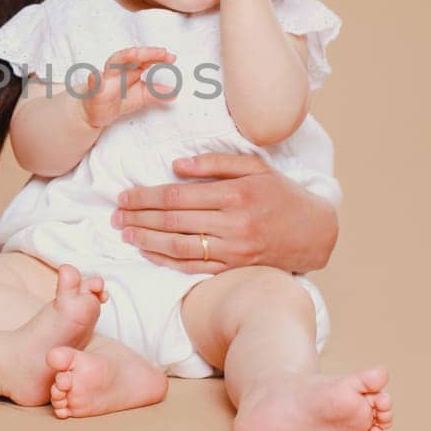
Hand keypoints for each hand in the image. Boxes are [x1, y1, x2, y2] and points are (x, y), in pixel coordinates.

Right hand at [78, 46, 176, 129]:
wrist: (97, 112)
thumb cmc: (118, 99)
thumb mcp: (141, 97)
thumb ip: (157, 93)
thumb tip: (175, 92)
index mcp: (129, 70)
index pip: (145, 59)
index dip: (158, 57)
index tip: (172, 57)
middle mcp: (118, 70)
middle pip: (130, 56)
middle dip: (145, 53)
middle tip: (162, 52)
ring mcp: (105, 79)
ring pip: (113, 64)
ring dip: (124, 58)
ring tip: (137, 54)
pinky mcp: (94, 91)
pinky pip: (94, 84)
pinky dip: (95, 80)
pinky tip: (96, 78)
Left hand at [113, 152, 337, 273]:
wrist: (314, 231)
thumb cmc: (280, 193)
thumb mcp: (254, 166)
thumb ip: (215, 162)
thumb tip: (175, 165)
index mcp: (234, 194)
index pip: (178, 196)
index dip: (146, 196)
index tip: (124, 196)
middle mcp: (233, 223)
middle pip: (174, 222)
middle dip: (140, 219)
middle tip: (115, 216)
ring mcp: (234, 249)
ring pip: (180, 247)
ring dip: (147, 241)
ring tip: (126, 234)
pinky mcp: (234, 267)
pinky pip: (194, 267)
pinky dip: (167, 261)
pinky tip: (149, 253)